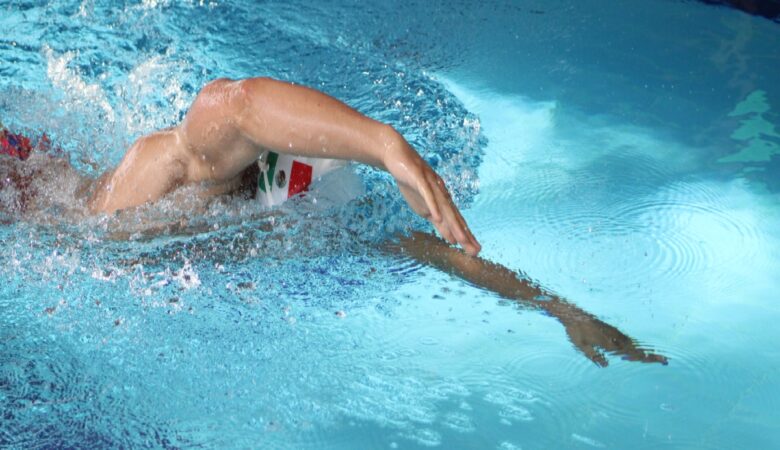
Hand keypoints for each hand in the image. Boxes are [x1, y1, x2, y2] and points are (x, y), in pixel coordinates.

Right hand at [382, 141, 480, 255]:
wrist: (398, 157)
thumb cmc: (413, 184)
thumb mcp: (425, 207)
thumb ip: (438, 221)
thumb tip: (451, 238)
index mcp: (443, 203)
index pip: (457, 222)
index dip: (466, 236)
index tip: (475, 251)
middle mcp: (442, 195)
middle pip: (455, 218)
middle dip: (465, 235)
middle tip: (475, 251)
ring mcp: (432, 187)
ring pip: (445, 209)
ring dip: (453, 225)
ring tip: (461, 240)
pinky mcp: (420, 180)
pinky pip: (427, 195)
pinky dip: (433, 206)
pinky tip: (437, 218)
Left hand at [555, 304, 667, 366]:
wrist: (573, 314)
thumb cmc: (576, 331)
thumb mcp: (582, 346)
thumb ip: (594, 356)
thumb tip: (606, 365)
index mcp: (610, 342)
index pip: (632, 352)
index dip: (646, 357)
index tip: (661, 359)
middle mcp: (614, 337)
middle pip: (636, 348)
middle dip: (649, 355)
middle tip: (664, 360)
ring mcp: (613, 332)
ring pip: (631, 343)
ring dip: (641, 351)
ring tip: (653, 358)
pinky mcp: (610, 329)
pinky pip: (625, 339)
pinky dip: (632, 346)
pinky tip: (632, 350)